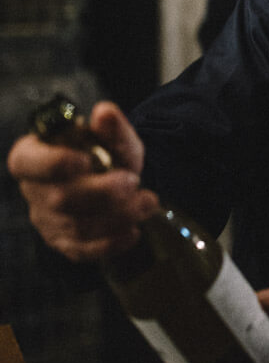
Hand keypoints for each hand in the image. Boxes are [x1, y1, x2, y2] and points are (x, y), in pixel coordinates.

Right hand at [6, 101, 158, 261]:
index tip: (86, 161)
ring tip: (148, 202)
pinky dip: (112, 243)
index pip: (27, 162)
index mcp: (34, 155)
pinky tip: (134, 231)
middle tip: (134, 181)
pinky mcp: (63, 243)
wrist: (118, 181)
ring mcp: (46, 220)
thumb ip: (112, 126)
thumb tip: (105, 112)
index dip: (53, 164)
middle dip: (102, 193)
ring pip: (77, 227)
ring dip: (118, 216)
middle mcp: (34, 190)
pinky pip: (84, 250)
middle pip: (60, 198)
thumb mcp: (115, 137)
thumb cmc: (106, 155)